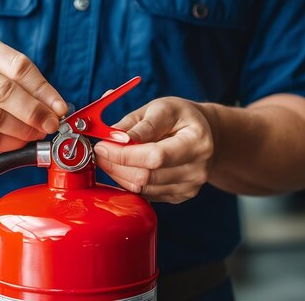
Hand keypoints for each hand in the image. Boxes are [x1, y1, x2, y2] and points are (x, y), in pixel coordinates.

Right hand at [0, 36, 66, 156]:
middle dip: (32, 113)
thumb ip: (34, 87)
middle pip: (1, 93)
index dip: (43, 91)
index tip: (60, 109)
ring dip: (21, 133)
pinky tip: (15, 142)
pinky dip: (6, 147)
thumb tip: (56, 111)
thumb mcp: (9, 70)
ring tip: (34, 134)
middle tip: (49, 125)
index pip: (17, 67)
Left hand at [93, 97, 213, 203]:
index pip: (154, 156)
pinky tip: (123, 167)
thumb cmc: (180, 118)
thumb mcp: (161, 108)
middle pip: (146, 176)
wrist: (204, 134)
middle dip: (115, 165)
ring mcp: (190, 186)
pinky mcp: (179, 196)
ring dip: (118, 174)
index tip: (102, 145)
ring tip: (109, 158)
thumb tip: (113, 138)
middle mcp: (198, 169)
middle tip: (99, 152)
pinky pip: (145, 194)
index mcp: (196, 142)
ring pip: (142, 188)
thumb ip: (138, 124)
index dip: (123, 154)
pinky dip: (128, 181)